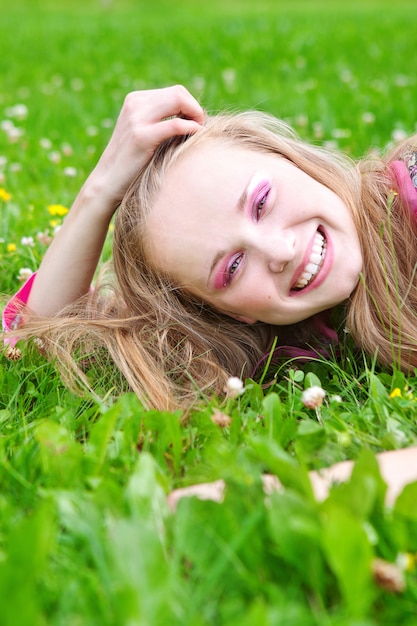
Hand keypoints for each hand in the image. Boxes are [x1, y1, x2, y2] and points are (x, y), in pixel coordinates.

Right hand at [87, 85, 204, 212]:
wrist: (108, 182)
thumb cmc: (132, 163)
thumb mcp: (143, 133)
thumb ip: (160, 120)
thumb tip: (192, 116)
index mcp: (135, 100)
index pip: (175, 91)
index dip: (191, 107)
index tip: (196, 125)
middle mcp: (135, 104)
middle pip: (179, 93)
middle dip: (196, 109)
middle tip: (200, 128)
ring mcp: (136, 119)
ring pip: (178, 101)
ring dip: (196, 115)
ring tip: (198, 133)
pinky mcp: (141, 137)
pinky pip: (176, 125)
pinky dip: (191, 128)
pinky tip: (196, 137)